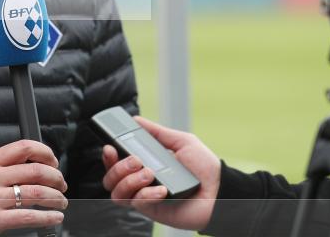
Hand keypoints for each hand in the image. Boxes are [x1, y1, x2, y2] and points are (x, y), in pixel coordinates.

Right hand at [0, 139, 67, 236]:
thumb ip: (1, 167)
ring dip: (56, 198)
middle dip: (56, 178)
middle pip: (35, 171)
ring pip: (36, 193)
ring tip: (61, 202)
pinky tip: (54, 217)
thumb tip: (32, 165)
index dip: (45, 152)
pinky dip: (47, 217)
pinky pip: (29, 216)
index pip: (23, 147)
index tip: (53, 161)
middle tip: (61, 185)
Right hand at [100, 116, 221, 230]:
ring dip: (129, 180)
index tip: (110, 147)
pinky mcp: (152, 211)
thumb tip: (136, 119)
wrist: (221, 191)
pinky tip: (162, 190)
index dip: (108, 156)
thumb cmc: (204, 167)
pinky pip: (136, 203)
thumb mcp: (181, 142)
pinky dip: (146, 194)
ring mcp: (145, 197)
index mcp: (144, 164)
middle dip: (117, 167)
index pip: (116, 162)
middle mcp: (140, 181)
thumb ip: (157, 132)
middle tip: (136, 161)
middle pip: (110, 178)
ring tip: (150, 174)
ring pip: (117, 192)